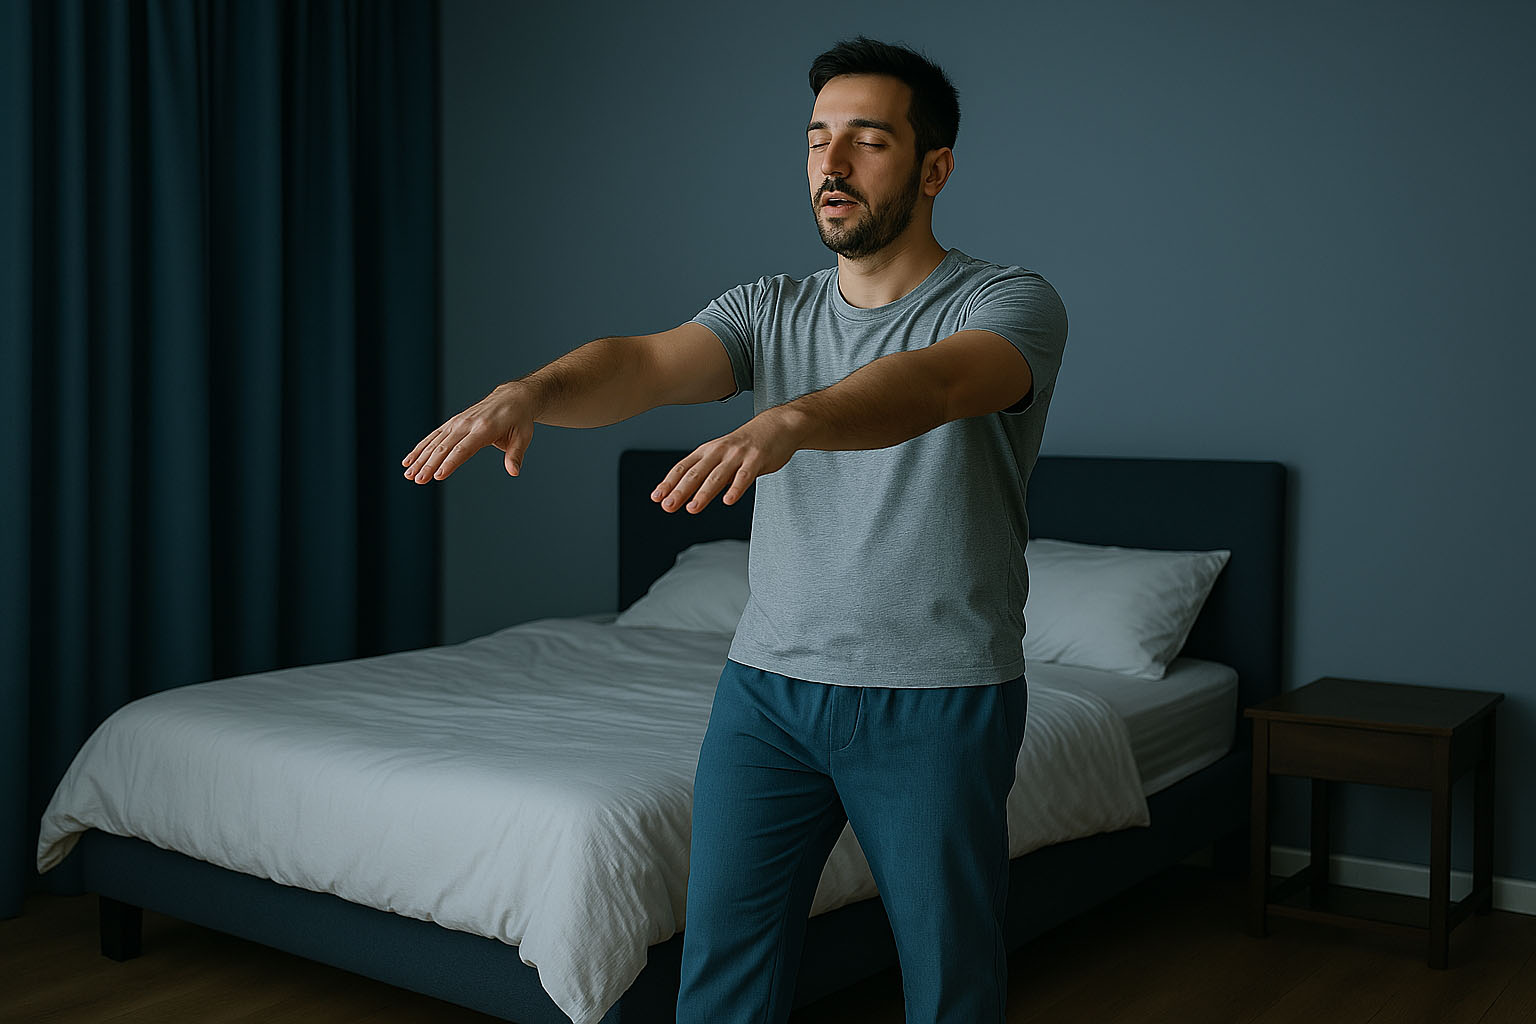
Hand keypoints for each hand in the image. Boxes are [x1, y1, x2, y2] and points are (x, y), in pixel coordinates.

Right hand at [401, 382, 536, 482]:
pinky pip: (434, 436)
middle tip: (417, 480)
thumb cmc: (519, 420)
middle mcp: (468, 424)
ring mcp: (458, 422)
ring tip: (408, 473)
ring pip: (435, 441)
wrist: (512, 398)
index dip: (450, 463)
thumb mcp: (523, 436)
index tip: (438, 475)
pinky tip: (409, 461)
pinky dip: (420, 448)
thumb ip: (515, 455)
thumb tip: (514, 472)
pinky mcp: (453, 423)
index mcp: (485, 428)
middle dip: (429, 464)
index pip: (464, 449)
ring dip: (420, 458)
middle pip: (445, 447)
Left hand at [652, 409, 802, 513]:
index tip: (656, 497)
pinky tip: (728, 500)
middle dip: (680, 490)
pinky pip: (745, 476)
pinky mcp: (757, 459)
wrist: (778, 425)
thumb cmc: (748, 444)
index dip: (669, 482)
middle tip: (668, 505)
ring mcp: (738, 455)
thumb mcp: (723, 455)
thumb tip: (688, 493)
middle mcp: (719, 451)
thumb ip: (709, 473)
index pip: (683, 467)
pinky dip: (736, 488)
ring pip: (717, 476)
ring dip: (703, 493)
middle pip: (696, 473)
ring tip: (692, 508)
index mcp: (708, 451)